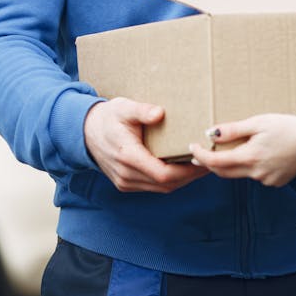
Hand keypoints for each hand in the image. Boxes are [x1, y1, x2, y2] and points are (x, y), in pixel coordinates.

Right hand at [83, 97, 207, 192]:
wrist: (84, 132)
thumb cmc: (108, 117)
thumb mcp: (123, 107)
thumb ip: (141, 111)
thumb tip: (160, 113)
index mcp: (127, 156)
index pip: (163, 173)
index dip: (187, 170)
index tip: (203, 158)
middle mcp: (125, 174)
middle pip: (166, 184)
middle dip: (191, 175)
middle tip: (211, 160)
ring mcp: (125, 182)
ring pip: (162, 188)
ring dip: (183, 179)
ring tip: (202, 163)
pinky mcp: (126, 183)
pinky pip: (154, 186)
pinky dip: (171, 180)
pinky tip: (184, 167)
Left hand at [188, 114, 295, 186]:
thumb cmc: (289, 128)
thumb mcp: (260, 122)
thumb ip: (234, 129)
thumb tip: (211, 133)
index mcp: (250, 157)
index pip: (215, 162)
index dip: (200, 155)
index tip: (191, 147)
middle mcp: (255, 173)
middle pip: (223, 172)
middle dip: (210, 163)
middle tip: (202, 152)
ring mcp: (265, 180)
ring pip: (240, 174)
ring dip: (233, 163)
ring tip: (237, 147)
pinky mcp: (275, 182)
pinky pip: (255, 175)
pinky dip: (251, 166)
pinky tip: (262, 153)